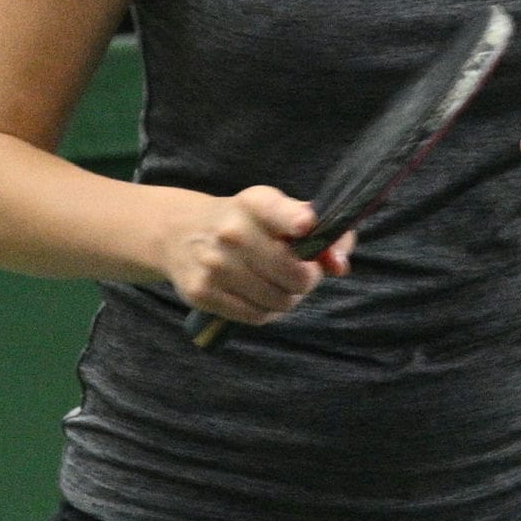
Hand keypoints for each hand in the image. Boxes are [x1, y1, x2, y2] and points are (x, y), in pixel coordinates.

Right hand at [163, 185, 353, 325]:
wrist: (180, 232)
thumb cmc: (244, 223)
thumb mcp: (277, 212)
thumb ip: (321, 233)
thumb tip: (340, 265)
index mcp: (254, 204)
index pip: (280, 213)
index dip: (299, 222)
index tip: (306, 226)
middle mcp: (232, 232)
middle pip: (295, 275)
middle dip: (309, 278)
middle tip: (304, 273)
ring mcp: (215, 265)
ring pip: (279, 301)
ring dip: (289, 297)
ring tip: (280, 284)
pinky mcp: (202, 293)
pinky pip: (257, 316)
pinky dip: (267, 311)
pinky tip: (260, 295)